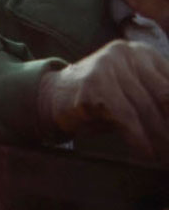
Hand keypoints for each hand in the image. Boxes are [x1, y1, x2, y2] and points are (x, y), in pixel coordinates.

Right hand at [39, 40, 168, 159]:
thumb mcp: (134, 90)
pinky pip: (124, 116)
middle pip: (163, 96)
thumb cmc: (101, 98)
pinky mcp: (92, 85)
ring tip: (165, 156)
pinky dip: (138, 138)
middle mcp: (127, 53)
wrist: (53, 95)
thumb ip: (158, 99)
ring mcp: (107, 66)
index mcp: (143, 53)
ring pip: (145, 108)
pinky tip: (146, 152)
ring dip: (160, 138)